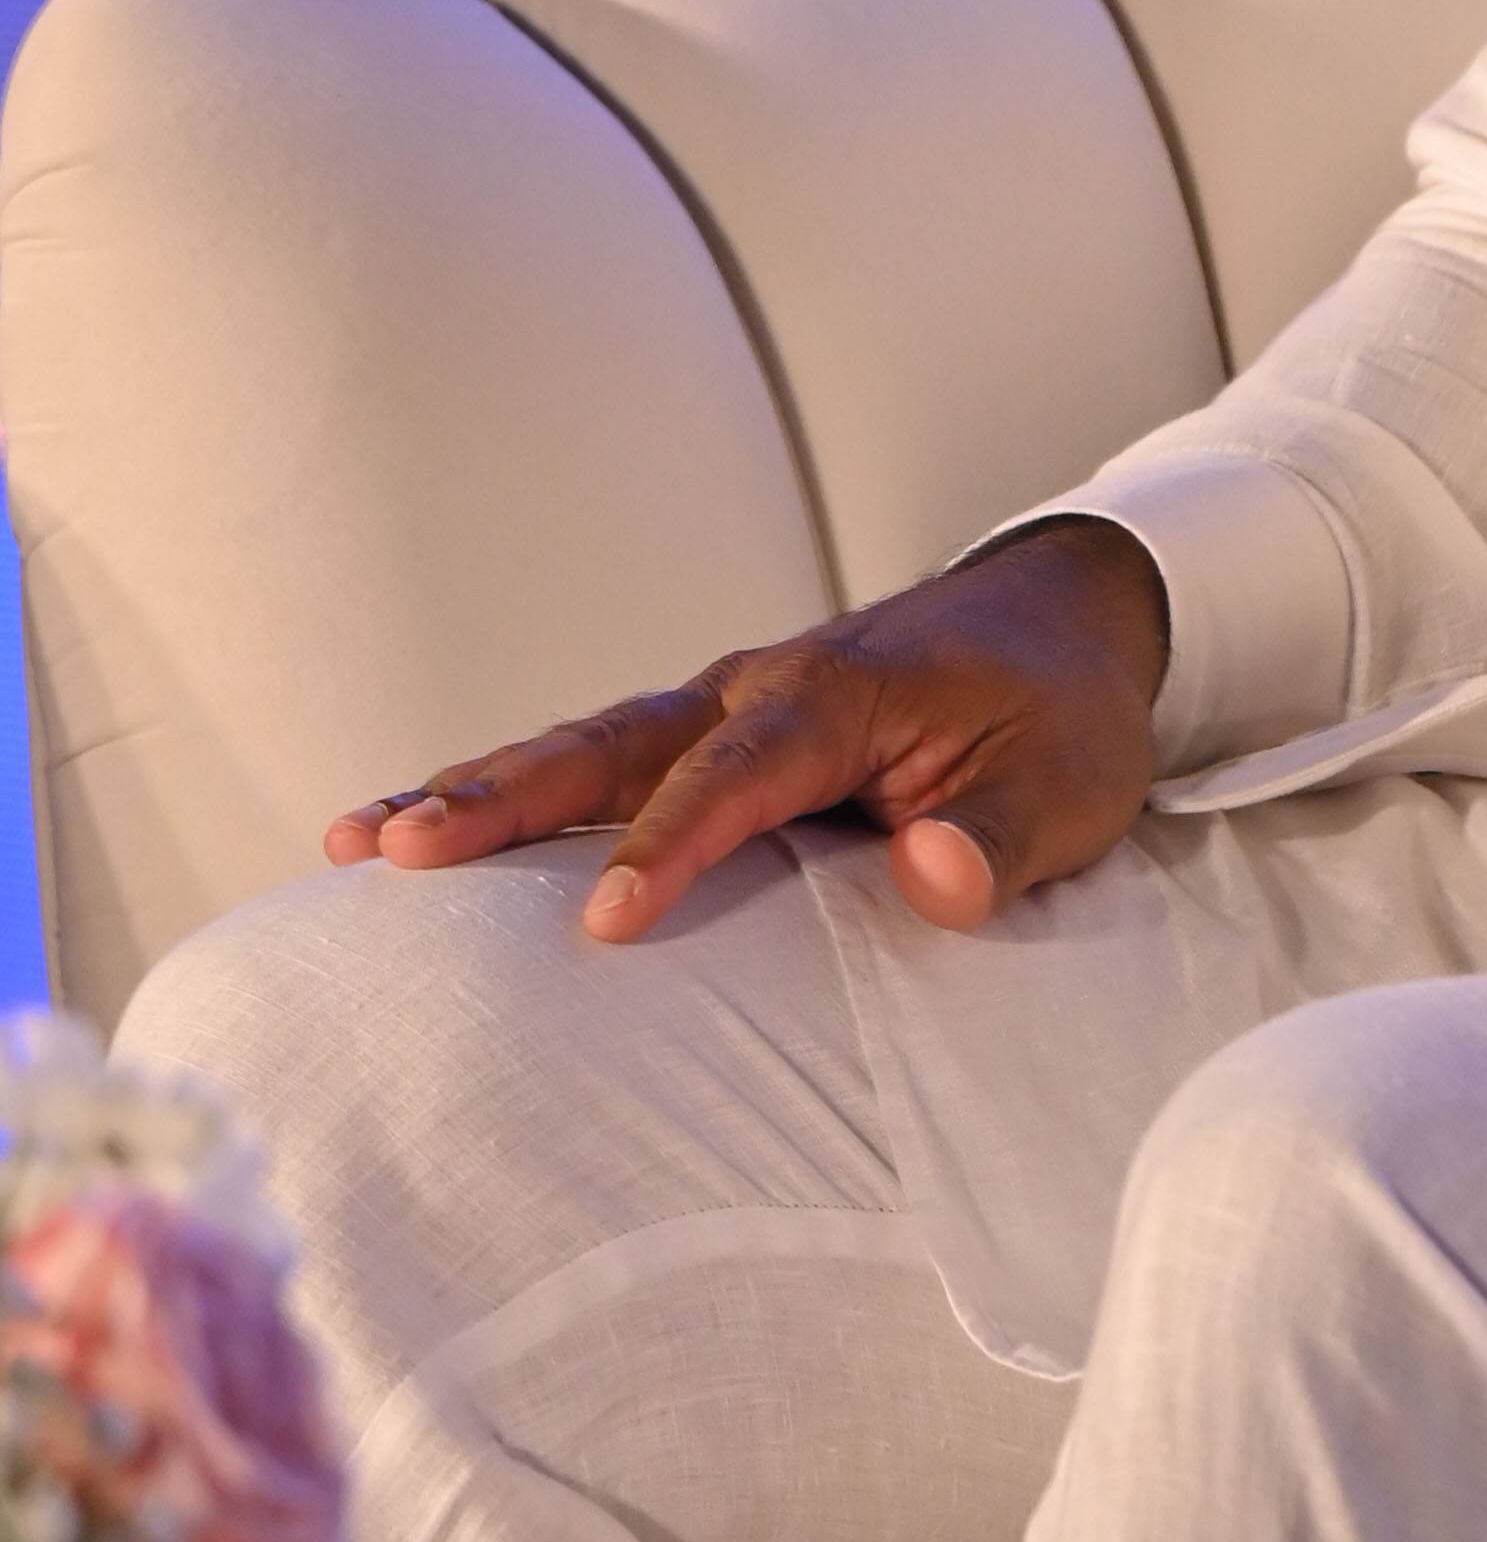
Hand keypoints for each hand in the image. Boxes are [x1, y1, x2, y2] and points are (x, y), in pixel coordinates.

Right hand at [323, 516, 1171, 946]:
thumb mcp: (1073, 783)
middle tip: (394, 844)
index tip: (605, 926)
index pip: (743, 774)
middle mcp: (765, 686)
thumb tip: (931, 875)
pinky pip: (605, 761)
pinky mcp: (715, 731)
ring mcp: (729, 703)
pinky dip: (517, 790)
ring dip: (481, 787)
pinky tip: (425, 827)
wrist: (1064, 615)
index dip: (673, 846)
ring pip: (589, 745)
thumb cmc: (1063, 712)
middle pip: (619, 742)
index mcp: (847, 696)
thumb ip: (1004, 837)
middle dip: (507, 793)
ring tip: (359, 840)